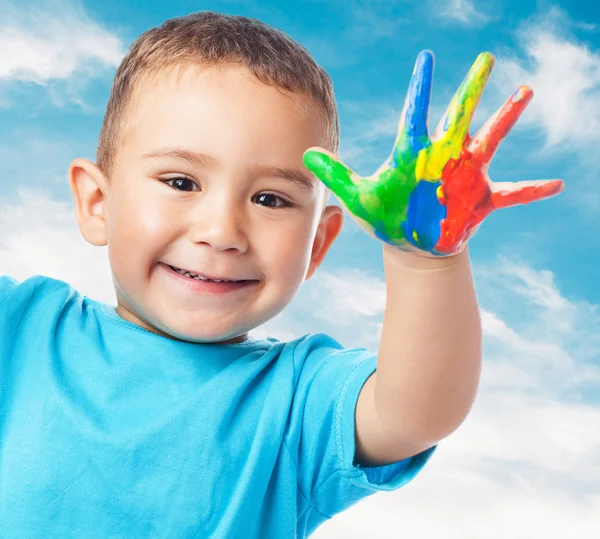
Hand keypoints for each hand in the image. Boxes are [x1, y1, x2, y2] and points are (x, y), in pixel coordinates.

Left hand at [303, 51, 563, 256]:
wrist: (410, 243)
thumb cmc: (385, 218)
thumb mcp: (359, 198)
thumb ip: (336, 175)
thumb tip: (304, 154)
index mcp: (412, 154)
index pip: (416, 114)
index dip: (421, 88)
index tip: (426, 58)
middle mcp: (441, 158)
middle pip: (459, 116)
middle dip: (471, 88)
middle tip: (485, 58)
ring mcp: (463, 177)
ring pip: (489, 141)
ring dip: (506, 118)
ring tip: (525, 91)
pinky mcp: (479, 201)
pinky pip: (512, 193)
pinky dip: (532, 190)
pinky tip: (556, 184)